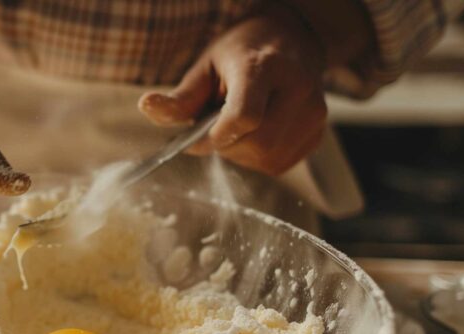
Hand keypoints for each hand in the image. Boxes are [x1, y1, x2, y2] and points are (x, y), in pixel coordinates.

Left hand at [139, 4, 327, 175]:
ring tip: (238, 125)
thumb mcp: (206, 66)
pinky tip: (256, 131)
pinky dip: (258, 156)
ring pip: (266, 157)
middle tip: (217, 125)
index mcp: (265, 67)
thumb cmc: (242, 53)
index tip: (200, 133)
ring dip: (241, 152)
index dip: (215, 136)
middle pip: (255, 143)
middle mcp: (298, 89)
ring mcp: (313, 114)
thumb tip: (146, 108)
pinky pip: (278, 163)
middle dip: (226, 143)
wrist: (292, 41)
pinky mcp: (317, 135)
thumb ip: (180, 97)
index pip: (245, 117)